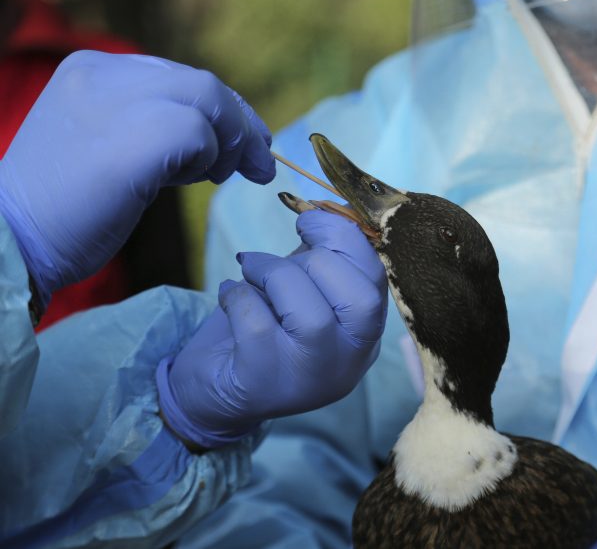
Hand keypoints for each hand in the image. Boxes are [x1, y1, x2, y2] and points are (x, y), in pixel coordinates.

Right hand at [0, 50, 274, 305]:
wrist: (12, 243)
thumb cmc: (61, 210)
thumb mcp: (105, 147)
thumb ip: (148, 126)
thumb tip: (213, 136)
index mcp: (91, 71)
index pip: (178, 77)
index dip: (222, 109)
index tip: (247, 140)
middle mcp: (104, 75)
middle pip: (202, 84)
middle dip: (241, 124)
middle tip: (261, 163)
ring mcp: (116, 102)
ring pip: (209, 100)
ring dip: (232, 143)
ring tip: (220, 177)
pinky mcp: (133, 140)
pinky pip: (199, 133)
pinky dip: (211, 157)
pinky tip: (197, 180)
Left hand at [157, 210, 387, 448]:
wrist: (214, 390)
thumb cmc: (263, 330)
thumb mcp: (301, 291)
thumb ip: (321, 258)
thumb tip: (327, 210)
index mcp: (363, 335)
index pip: (378, 281)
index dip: (347, 238)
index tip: (310, 220)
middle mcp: (348, 362)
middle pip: (360, 299)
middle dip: (316, 259)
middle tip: (281, 254)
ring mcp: (310, 377)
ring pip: (311, 315)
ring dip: (273, 274)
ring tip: (250, 270)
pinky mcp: (264, 383)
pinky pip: (258, 325)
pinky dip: (238, 295)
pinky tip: (229, 295)